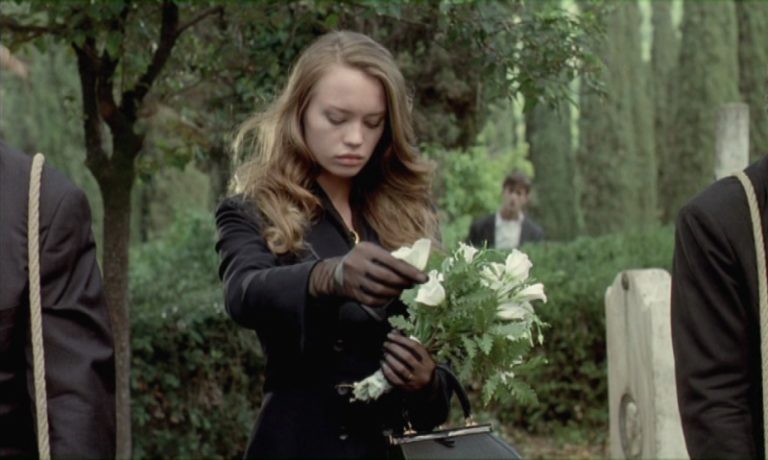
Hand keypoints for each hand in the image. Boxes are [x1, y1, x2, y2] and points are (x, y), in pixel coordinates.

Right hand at [309, 242, 427, 306]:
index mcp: (366, 249)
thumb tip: (416, 270)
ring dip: (395, 292)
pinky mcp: (351, 292)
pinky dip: (384, 300)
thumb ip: (390, 259)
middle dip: (403, 283)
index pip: (392, 262)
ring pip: (380, 290)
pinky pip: (373, 300)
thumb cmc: (363, 261)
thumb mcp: (373, 252)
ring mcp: (353, 279)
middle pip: (387, 277)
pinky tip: (389, 297)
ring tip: (401, 290)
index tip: (424, 278)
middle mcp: (357, 263)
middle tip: (412, 285)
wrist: (336, 273)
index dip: (410, 271)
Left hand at [381, 330, 435, 391]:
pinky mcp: (407, 389)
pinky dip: (387, 371)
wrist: (428, 388)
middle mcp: (423, 371)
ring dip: (390, 359)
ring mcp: (415, 381)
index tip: (390, 335)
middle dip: (394, 348)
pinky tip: (382, 364)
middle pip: (407, 357)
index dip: (401, 340)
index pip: (415, 347)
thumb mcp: (420, 356)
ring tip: (384, 353)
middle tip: (385, 344)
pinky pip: (395, 379)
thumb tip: (393, 332)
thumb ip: (408, 344)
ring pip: (401, 369)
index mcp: (428, 361)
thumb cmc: (421, 367)